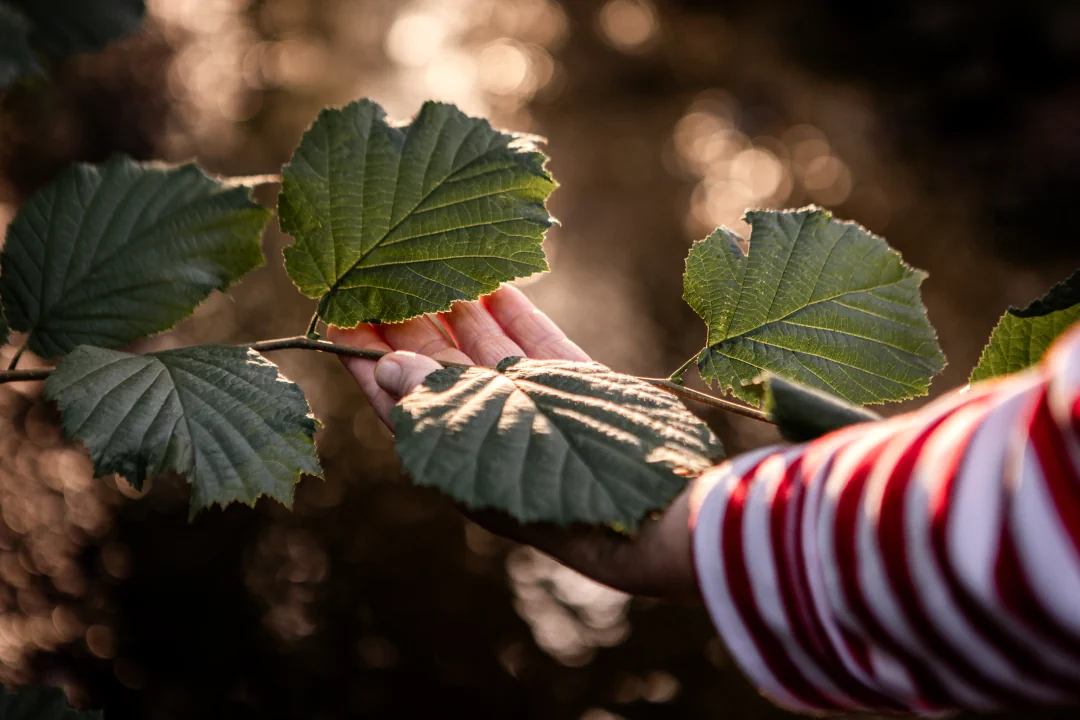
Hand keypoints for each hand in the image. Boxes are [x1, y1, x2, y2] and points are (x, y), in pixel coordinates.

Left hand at [328, 285, 700, 602]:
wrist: (653, 521)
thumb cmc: (560, 498)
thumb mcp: (485, 449)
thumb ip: (436, 402)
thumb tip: (386, 364)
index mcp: (458, 454)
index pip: (398, 398)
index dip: (366, 357)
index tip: (337, 314)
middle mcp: (491, 428)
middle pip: (436, 364)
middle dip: (407, 320)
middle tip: (377, 269)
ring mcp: (534, 406)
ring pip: (485, 347)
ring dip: (458, 305)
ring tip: (428, 259)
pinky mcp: (575, 388)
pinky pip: (536, 343)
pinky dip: (514, 312)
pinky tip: (495, 279)